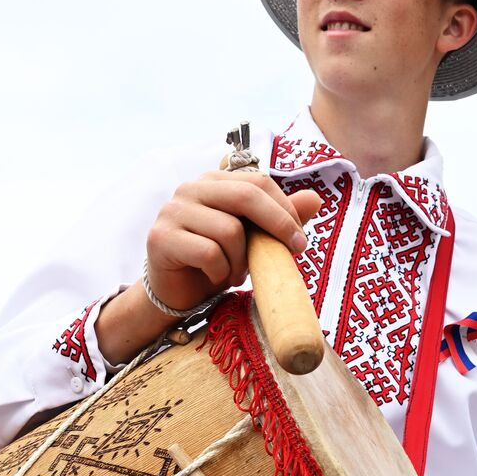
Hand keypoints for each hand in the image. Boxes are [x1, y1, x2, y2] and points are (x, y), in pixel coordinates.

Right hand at [144, 169, 321, 312]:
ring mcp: (172, 211)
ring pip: (229, 230)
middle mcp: (190, 188)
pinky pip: (209, 253)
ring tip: (236, 273)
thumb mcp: (253, 239)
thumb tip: (316, 198)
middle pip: (246, 197)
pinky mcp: (161, 238)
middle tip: (291, 252)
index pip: (258, 182)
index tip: (298, 238)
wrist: (177, 294)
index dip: (284, 209)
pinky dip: (220, 271)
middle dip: (276, 226)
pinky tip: (216, 277)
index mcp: (213, 181)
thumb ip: (279, 217)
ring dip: (241, 260)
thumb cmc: (216, 262)